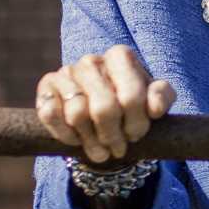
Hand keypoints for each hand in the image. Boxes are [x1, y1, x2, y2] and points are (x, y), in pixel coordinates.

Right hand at [35, 45, 175, 164]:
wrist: (101, 112)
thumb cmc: (132, 105)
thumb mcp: (155, 100)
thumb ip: (162, 98)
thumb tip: (154, 108)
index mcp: (121, 56)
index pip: (131, 97)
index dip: (137, 124)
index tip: (137, 135)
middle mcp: (91, 60)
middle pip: (104, 109)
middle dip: (114, 137)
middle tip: (119, 149)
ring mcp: (66, 72)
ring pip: (77, 114)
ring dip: (91, 141)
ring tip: (101, 152)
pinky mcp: (45, 87)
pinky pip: (50, 115)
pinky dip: (65, 135)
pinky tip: (77, 141)